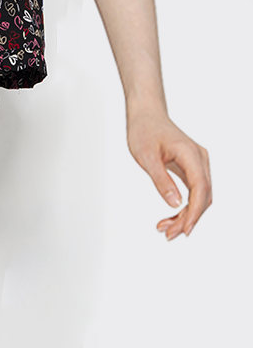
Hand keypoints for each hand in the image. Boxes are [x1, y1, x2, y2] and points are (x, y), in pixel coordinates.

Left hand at [127, 107, 211, 239]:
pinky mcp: (192, 168)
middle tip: (168, 234)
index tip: (185, 230)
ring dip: (186, 215)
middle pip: (203, 196)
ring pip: (199, 197)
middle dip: (188, 218)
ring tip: (166, 228)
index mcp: (190, 154)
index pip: (200, 188)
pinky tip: (171, 217)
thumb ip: (160, 179)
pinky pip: (194, 192)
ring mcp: (198, 164)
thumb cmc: (143, 129)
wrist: (145, 114)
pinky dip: (184, 206)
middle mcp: (199, 159)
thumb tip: (175, 204)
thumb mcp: (145, 156)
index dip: (194, 212)